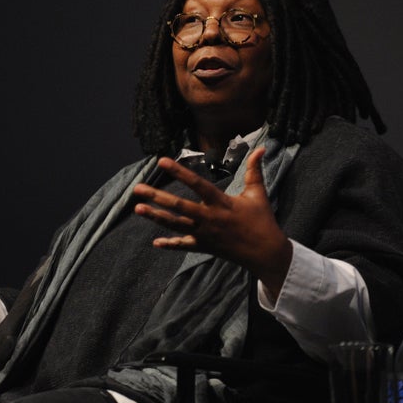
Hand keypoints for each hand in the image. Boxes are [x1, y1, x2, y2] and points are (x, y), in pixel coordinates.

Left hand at [132, 147, 291, 295]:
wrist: (265, 254)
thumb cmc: (261, 221)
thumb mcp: (257, 194)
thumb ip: (254, 170)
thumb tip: (262, 148)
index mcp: (221, 203)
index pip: (197, 184)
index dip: (179, 172)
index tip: (162, 161)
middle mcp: (209, 218)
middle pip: (179, 206)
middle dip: (157, 197)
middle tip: (137, 188)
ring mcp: (204, 234)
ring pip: (175, 225)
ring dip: (155, 216)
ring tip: (137, 208)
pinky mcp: (204, 247)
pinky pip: (184, 246)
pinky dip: (170, 244)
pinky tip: (155, 242)